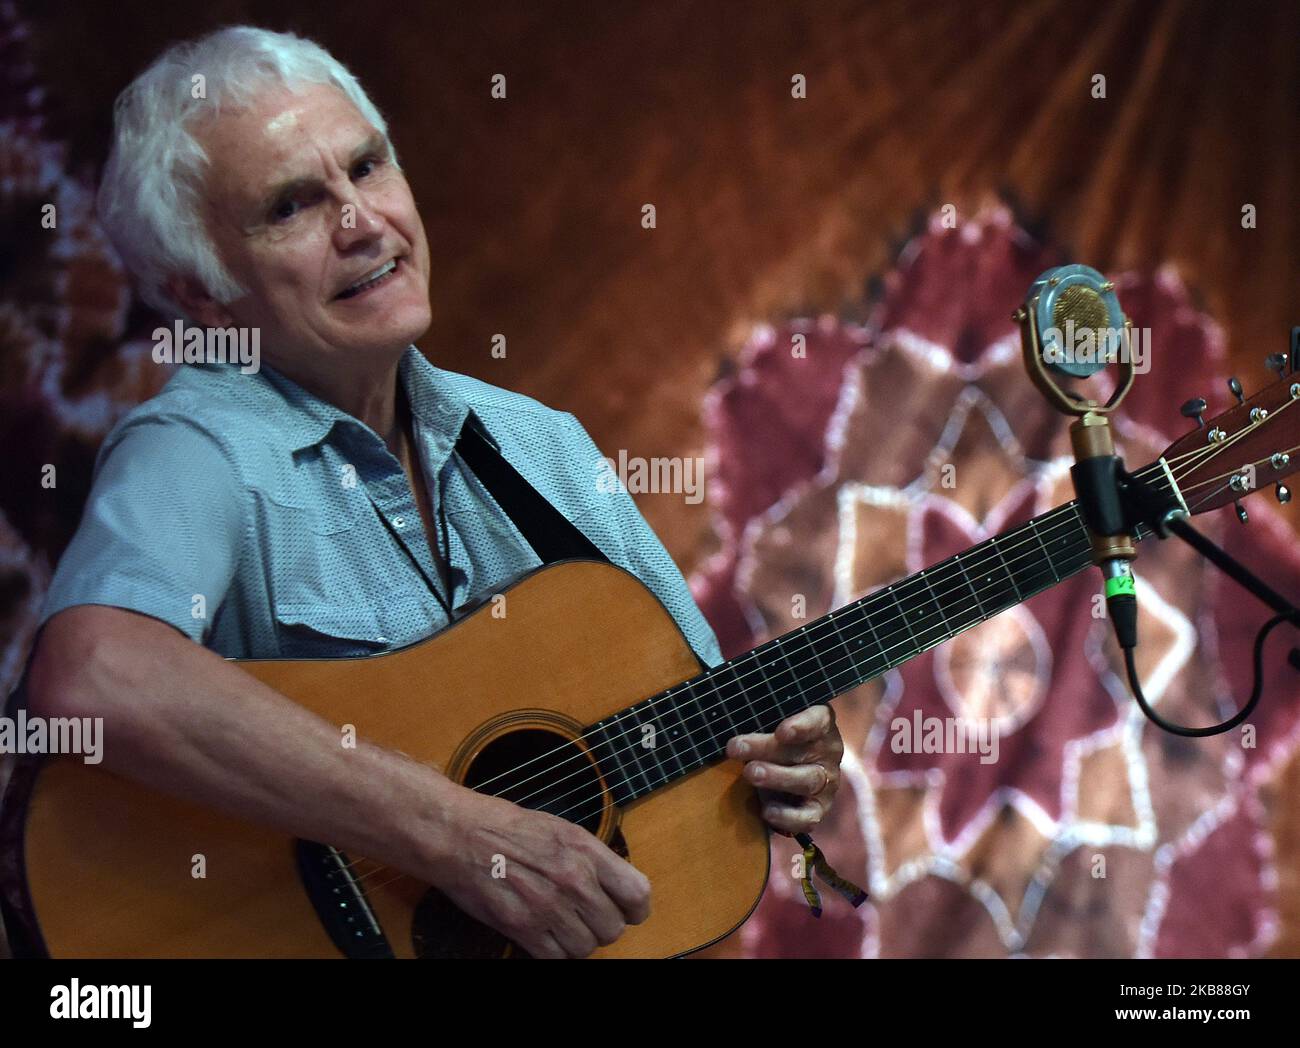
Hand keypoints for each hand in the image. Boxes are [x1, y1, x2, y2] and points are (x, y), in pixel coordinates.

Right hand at [432, 787, 650, 958]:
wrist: (463, 836)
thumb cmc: (510, 829)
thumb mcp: (563, 830)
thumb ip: (594, 859)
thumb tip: (618, 887)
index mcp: (587, 851)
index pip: (637, 894)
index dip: (636, 909)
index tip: (628, 911)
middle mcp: (573, 879)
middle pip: (614, 928)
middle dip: (603, 927)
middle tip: (586, 917)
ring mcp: (548, 905)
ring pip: (586, 948)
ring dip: (578, 941)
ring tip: (563, 925)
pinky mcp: (523, 927)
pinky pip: (555, 957)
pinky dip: (553, 952)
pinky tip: (544, 934)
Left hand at [725, 704, 842, 835]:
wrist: (785, 773)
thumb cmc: (776, 740)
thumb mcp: (770, 725)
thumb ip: (759, 721)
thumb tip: (736, 729)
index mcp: (820, 725)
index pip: (818, 721)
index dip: (802, 726)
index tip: (781, 732)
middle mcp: (827, 752)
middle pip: (802, 751)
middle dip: (766, 749)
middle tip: (736, 748)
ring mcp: (826, 782)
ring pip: (806, 781)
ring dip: (775, 778)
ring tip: (749, 773)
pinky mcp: (818, 809)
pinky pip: (807, 817)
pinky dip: (787, 816)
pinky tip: (767, 811)